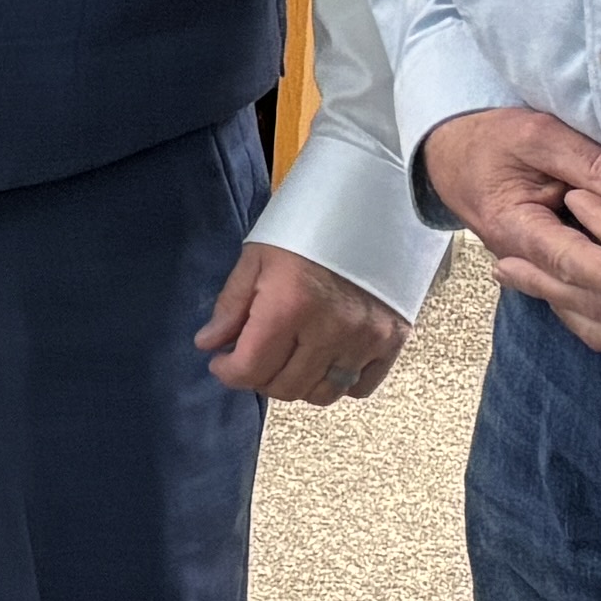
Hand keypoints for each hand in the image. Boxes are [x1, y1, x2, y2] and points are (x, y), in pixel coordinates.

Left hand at [198, 243, 405, 405]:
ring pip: (323, 394)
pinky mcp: (392, 340)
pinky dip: (340, 382)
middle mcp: (330, 329)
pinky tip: (325, 359)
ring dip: (298, 384)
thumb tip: (208, 344)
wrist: (372, 207)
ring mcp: (365, 338)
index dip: (228, 372)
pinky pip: (361, 387)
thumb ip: (232, 305)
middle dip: (259, 378)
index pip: (251, 369)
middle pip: (285, 387)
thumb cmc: (308, 229)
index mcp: (289, 305)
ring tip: (287, 359)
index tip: (222, 362)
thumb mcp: (258, 257)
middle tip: (253, 358)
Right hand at [419, 105, 600, 375]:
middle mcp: (534, 268)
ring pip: (600, 331)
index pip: (570, 260)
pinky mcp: (565, 288)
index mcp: (519, 228)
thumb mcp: (537, 135)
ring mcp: (549, 284)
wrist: (455, 161)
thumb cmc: (494, 140)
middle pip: (593, 314)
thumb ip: (591, 164)